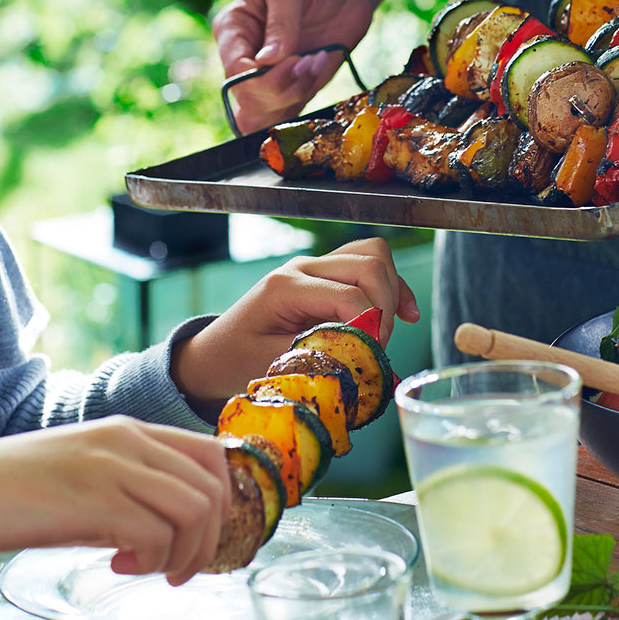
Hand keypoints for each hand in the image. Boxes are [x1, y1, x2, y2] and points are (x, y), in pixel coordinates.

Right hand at [0, 417, 228, 585]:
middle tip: (176, 569)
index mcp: (130, 429)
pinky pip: (156, 534)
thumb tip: (175, 528)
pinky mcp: (92, 500)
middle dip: (209, 539)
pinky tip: (116, 567)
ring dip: (182, 555)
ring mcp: (111, 466)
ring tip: (147, 570)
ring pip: (194, 510)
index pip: (211, 453)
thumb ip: (132, 485)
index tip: (201, 535)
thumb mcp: (87, 473)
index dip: (223, 500)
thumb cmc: (18, 489)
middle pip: (212, 487)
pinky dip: (150, 561)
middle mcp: (128, 440)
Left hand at [173, 237, 419, 399]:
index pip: (348, 295)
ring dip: (391, 290)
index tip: (373, 356)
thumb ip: (317, 354)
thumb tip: (364, 357)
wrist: (213, 352)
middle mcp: (302, 267)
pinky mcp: (324, 275)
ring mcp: (314, 267)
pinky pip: (366, 264)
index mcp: (286, 287)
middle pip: (368, 264)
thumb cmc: (235, 359)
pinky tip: (406, 313)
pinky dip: (391, 285)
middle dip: (386, 305)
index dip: (371, 326)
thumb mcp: (270, 364)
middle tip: (380, 345)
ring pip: (372, 255)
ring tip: (390, 328)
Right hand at [213, 0, 375, 133]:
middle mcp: (245, 58)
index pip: (236, 72)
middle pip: (249, 100)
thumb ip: (280, 23)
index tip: (297, 58)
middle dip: (284, 88)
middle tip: (311, 59)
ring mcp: (269, 77)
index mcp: (233, 30)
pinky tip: (320, 66)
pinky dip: (307, 99)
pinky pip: (289, 115)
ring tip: (317, 59)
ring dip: (298, 94)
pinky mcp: (293, 87)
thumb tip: (267, 60)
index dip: (264, 78)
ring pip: (267, 115)